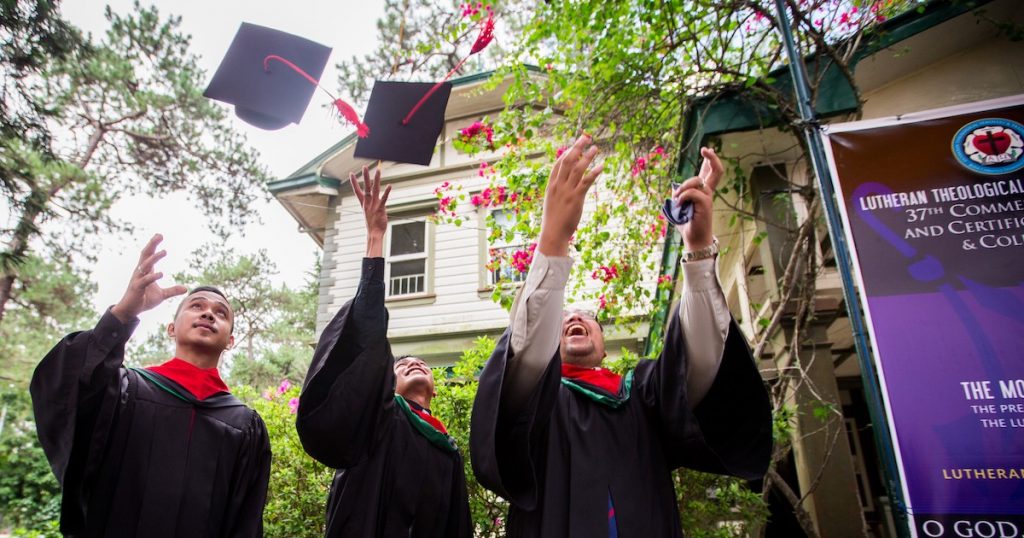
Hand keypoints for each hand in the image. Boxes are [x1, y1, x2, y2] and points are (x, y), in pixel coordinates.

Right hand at [110, 234, 186, 322]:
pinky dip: (152, 276)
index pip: (149, 255)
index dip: (153, 245)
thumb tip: (185, 288)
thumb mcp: (161, 295)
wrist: (131, 311)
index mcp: (145, 272)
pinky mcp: (136, 288)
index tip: (159, 235)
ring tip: (164, 252)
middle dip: (152, 245)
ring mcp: (137, 280)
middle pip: (145, 255)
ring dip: (154, 258)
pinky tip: (161, 273)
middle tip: (159, 236)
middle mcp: (140, 272)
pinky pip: (145, 281)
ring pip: (145, 265)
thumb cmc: (144, 300)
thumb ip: (172, 290)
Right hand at [351, 163, 391, 256]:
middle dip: (365, 176)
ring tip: (378, 170)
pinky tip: (389, 185)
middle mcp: (367, 202)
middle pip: (365, 187)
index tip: (351, 173)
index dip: (354, 182)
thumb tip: (371, 202)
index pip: (357, 190)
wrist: (374, 233)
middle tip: (364, 167)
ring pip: (374, 190)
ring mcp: (374, 205)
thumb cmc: (372, 224)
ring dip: (376, 180)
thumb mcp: (368, 213)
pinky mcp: (380, 208)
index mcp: (363, 203)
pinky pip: (384, 198)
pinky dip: (386, 192)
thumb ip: (369, 205)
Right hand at [538, 134, 602, 256]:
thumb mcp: (552, 203)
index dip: (567, 152)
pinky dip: (594, 172)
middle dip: (576, 147)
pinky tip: (602, 165)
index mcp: (551, 185)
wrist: (553, 234)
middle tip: (585, 137)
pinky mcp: (576, 198)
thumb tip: (564, 186)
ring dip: (587, 156)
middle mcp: (558, 185)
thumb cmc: (553, 221)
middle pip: (568, 160)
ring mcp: (567, 191)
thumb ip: (557, 191)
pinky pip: (586, 181)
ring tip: (596, 148)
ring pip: (577, 168)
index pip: (558, 164)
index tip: (575, 145)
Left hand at [671, 147, 723, 249]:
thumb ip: (679, 195)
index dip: (709, 161)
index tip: (707, 150)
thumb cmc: (687, 225)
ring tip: (677, 198)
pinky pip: (692, 193)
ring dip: (683, 187)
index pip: (709, 173)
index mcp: (703, 193)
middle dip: (712, 158)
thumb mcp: (680, 207)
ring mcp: (708, 198)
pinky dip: (683, 197)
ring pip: (696, 181)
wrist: (695, 240)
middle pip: (716, 172)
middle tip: (706, 149)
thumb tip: (675, 187)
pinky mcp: (706, 204)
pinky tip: (679, 205)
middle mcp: (708, 193)